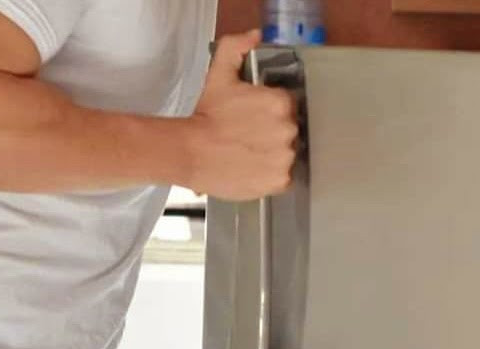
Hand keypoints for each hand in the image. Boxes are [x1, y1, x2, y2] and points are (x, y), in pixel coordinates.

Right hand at [183, 29, 298, 200]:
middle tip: (248, 137)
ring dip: (272, 155)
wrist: (191, 152)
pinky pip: (283, 178)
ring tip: (249, 154)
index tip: (254, 119)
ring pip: (286, 154)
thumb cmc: (206, 117)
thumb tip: (253, 38)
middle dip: (271, 134)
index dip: (268, 114)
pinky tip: (252, 169)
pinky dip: (270, 176)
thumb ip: (236, 48)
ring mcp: (285, 157)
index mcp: (280, 102)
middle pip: (288, 131)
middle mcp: (288, 129)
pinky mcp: (279, 180)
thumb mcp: (220, 73)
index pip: (286, 107)